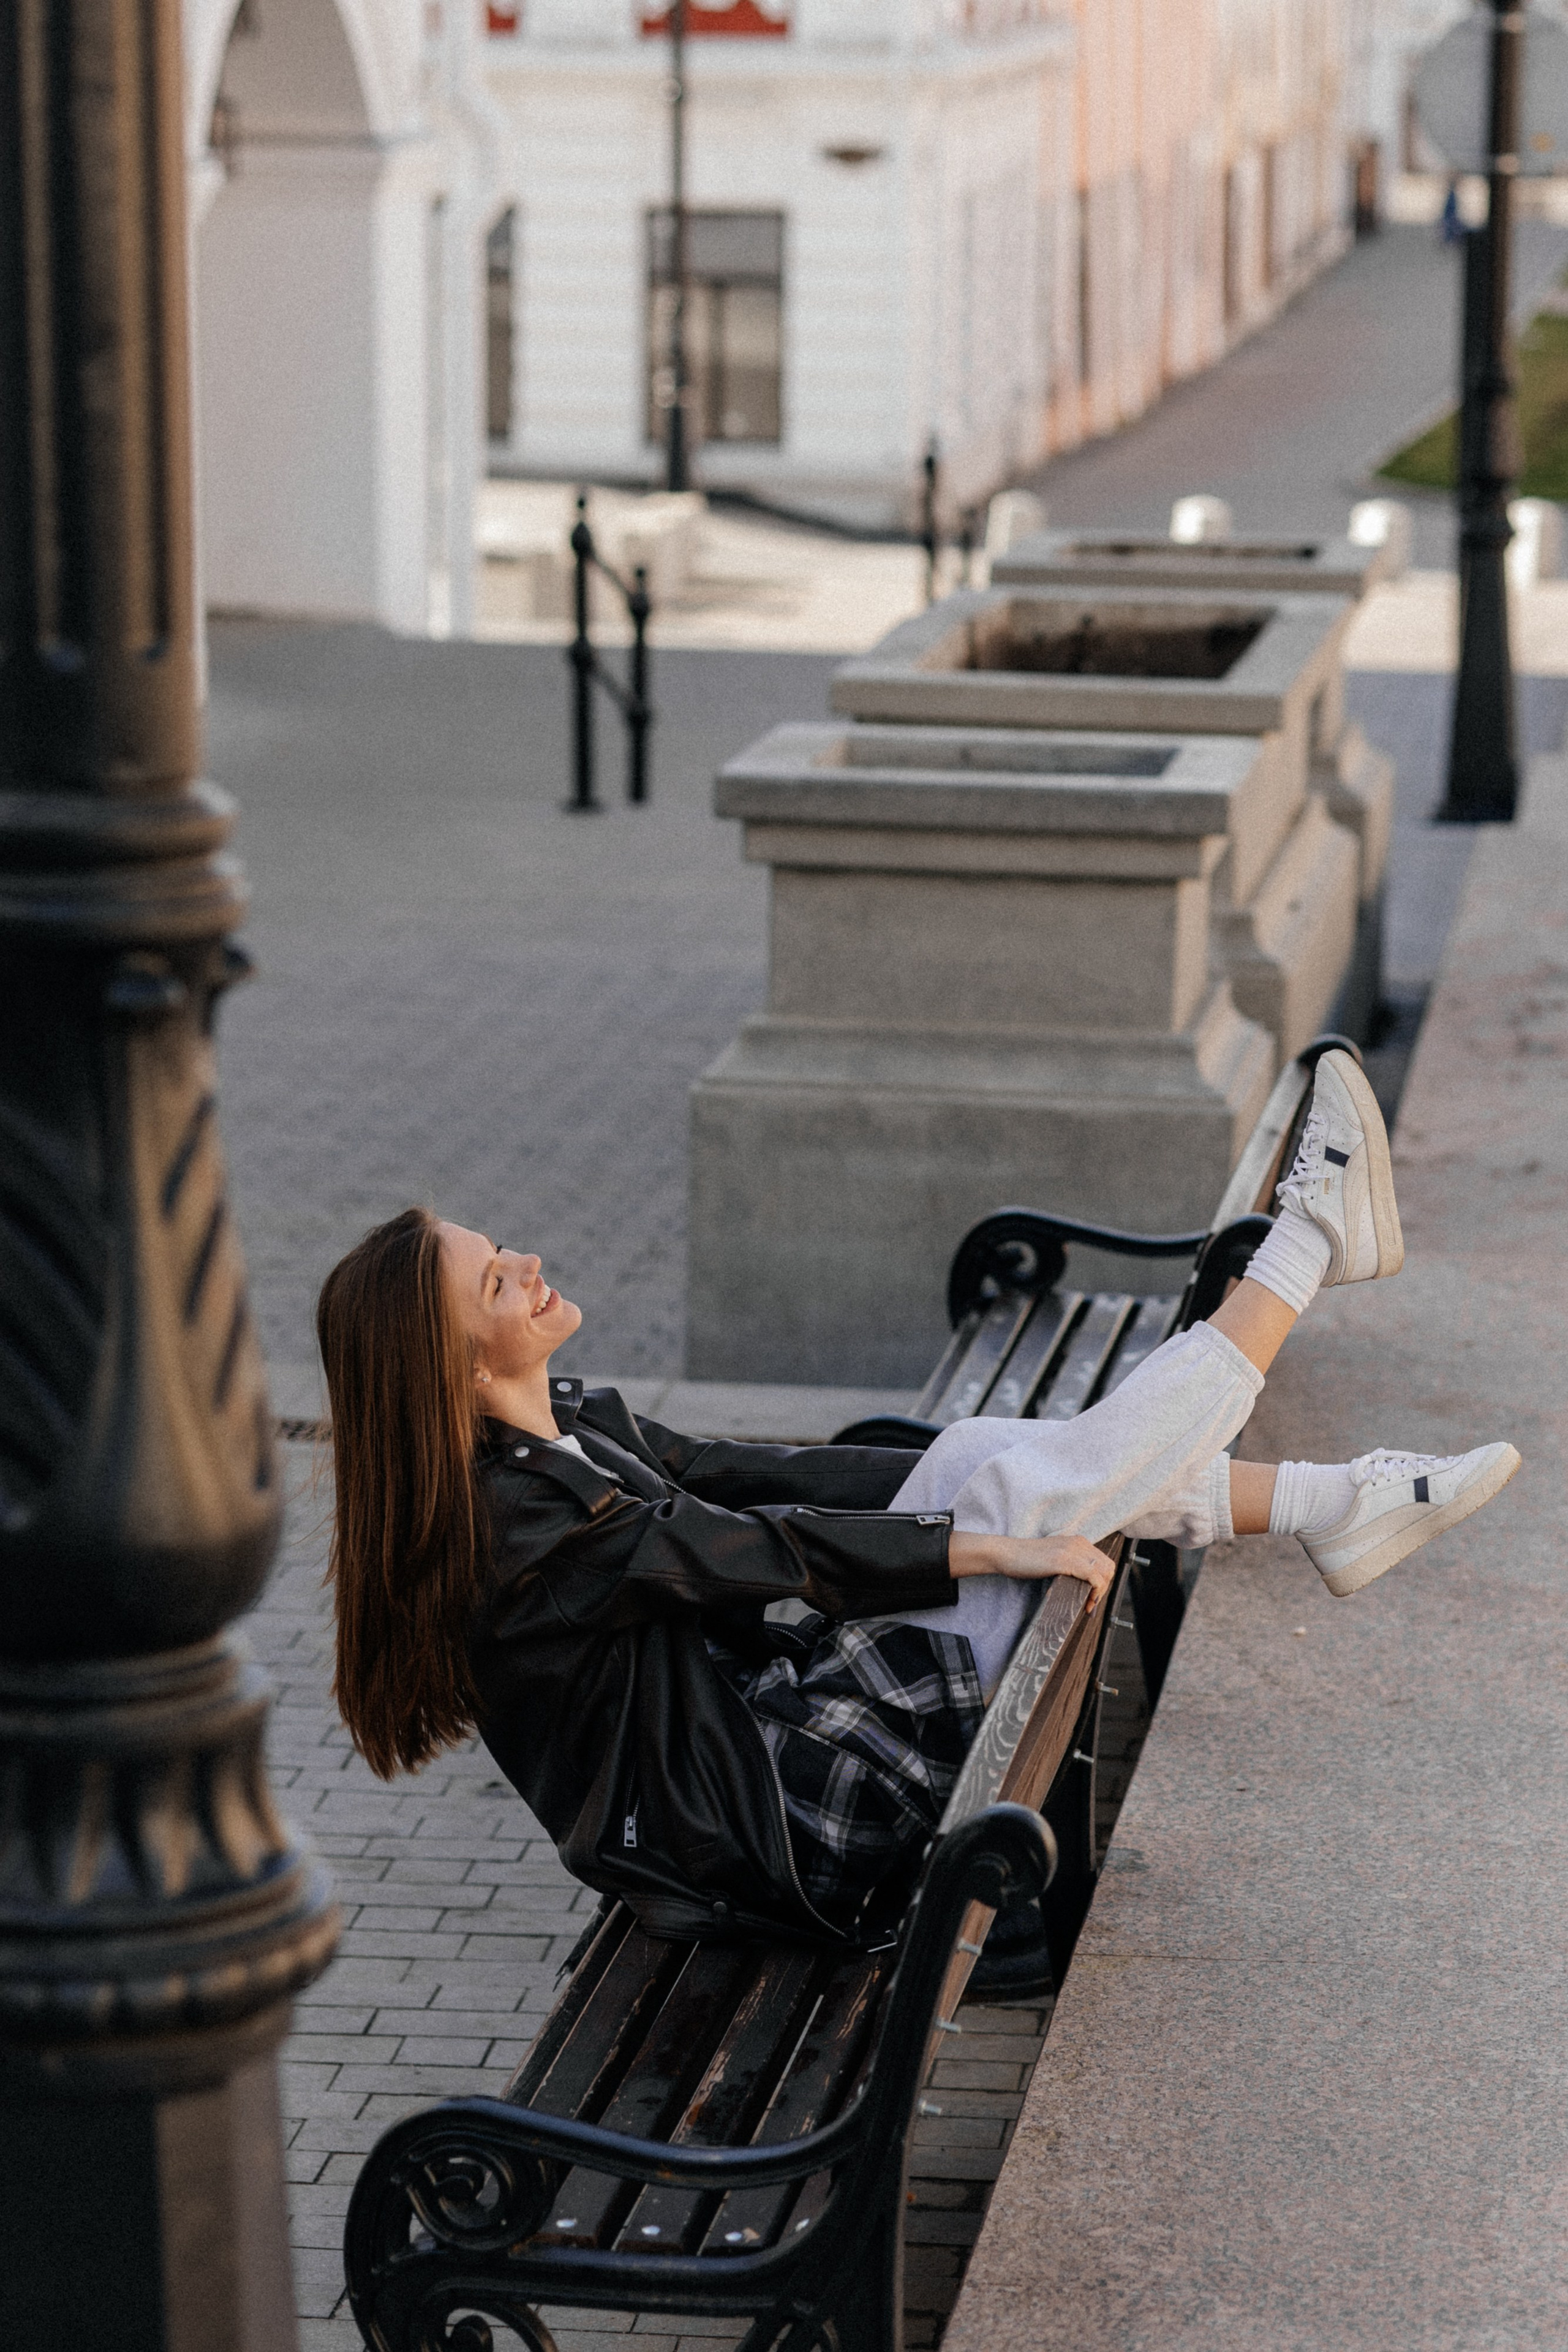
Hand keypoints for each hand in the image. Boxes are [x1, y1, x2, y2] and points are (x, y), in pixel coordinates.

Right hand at [949, 1531, 1114, 1612]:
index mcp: (1077, 1541)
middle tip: (1091, 1604)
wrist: (1007, 1554)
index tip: (1092, 1598)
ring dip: (1100, 1592)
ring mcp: (1072, 1550)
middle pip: (1108, 1567)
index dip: (1103, 1582)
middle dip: (1104, 1588)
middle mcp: (1078, 1543)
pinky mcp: (1064, 1560)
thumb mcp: (1054, 1559)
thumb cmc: (1025, 1560)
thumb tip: (1083, 1584)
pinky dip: (1095, 1592)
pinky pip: (1093, 1577)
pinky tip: (1086, 1602)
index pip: (1103, 1561)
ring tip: (1088, 1605)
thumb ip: (1069, 1565)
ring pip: (1104, 1572)